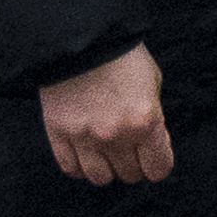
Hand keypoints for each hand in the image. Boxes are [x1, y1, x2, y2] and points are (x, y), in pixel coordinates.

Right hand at [40, 45, 171, 186]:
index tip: (152, 153)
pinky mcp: (58, 134)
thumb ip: (153, 118)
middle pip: (130, 175)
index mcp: (146, 122)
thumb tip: (151, 143)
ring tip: (106, 150)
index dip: (157, 162)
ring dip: (106, 167)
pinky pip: (71, 168)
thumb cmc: (122, 56)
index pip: (158, 169)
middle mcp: (116, 136)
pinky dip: (80, 165)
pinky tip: (85, 151)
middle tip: (128, 146)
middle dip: (133, 163)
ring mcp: (85, 137)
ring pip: (101, 178)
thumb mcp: (153, 84)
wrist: (81, 38)